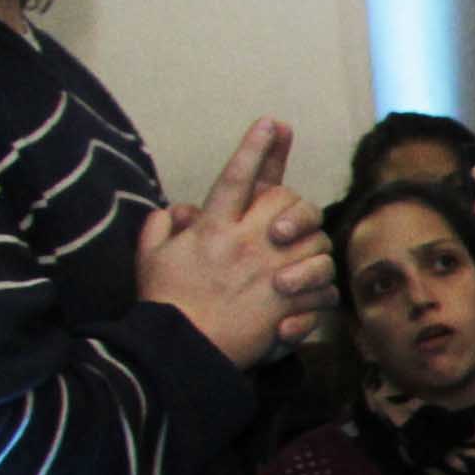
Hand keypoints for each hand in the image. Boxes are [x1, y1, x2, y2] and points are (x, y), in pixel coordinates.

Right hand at [136, 119, 332, 369]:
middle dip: (292, 203)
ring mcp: (271, 272)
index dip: (255, 148)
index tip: (274, 123)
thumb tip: (180, 209)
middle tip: (284, 220)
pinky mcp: (289, 302)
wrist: (182, 351)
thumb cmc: (164, 303)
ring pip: (315, 241)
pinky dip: (320, 288)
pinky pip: (324, 285)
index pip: (235, 177)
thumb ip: (162, 226)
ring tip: (297, 259)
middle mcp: (246, 244)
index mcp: (212, 229)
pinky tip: (307, 293)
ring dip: (312, 247)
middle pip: (286, 200)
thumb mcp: (150, 257)